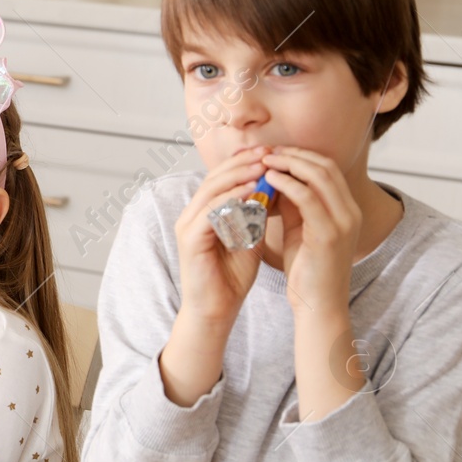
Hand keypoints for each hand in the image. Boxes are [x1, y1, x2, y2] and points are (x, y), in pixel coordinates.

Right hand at [174, 147, 268, 331]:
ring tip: (262, 165)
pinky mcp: (190, 239)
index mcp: (203, 212)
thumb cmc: (232, 277)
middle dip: (242, 162)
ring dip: (238, 175)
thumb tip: (274, 188)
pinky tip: (252, 191)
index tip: (271, 153)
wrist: (216, 310)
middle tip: (267, 151)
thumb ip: (255, 214)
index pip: (222, 178)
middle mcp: (191, 215)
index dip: (245, 162)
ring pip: (211, 190)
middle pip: (215, 178)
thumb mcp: (249, 237)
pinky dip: (231, 198)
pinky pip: (211, 211)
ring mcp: (187, 226)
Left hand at [261, 147, 361, 319]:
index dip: (301, 154)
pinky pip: (307, 197)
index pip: (328, 168)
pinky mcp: (329, 234)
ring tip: (264, 160)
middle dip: (294, 154)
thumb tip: (276, 177)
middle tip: (266, 151)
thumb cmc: (307, 269)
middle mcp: (351, 212)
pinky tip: (268, 180)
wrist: (318, 305)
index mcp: (347, 210)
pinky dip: (287, 183)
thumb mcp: (301, 229)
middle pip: (325, 166)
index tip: (275, 151)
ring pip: (318, 176)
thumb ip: (294, 204)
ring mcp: (344, 222)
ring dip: (289, 164)